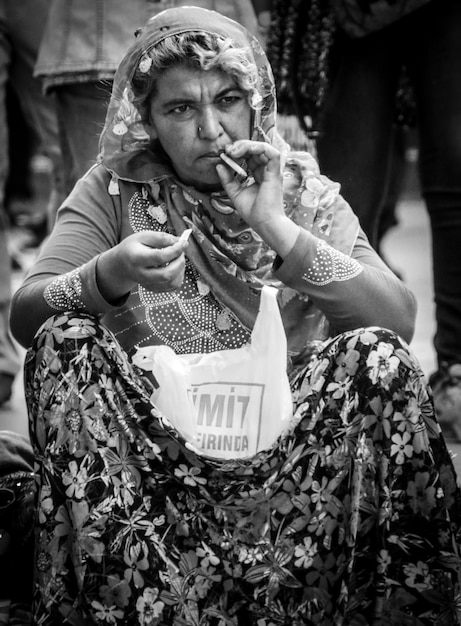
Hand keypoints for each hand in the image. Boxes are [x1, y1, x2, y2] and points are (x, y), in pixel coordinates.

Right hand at [97, 231, 189, 301]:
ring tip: (177, 258)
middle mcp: (141, 275)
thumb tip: (179, 241)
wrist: (122, 265)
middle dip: (180, 262)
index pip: (159, 257)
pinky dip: (179, 276)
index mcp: (136, 258)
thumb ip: (161, 238)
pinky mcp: (154, 289)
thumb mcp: (143, 236)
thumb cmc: (134, 248)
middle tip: (181, 252)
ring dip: (181, 269)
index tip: (183, 243)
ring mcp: (148, 284)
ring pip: (172, 283)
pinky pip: (173, 286)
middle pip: (166, 275)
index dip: (175, 250)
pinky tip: (174, 266)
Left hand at [216, 140, 298, 257]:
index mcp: (260, 175)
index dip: (238, 152)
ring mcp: (273, 170)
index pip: (250, 157)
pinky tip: (244, 151)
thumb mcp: (235, 193)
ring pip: (262, 147)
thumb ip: (227, 180)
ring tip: (233, 151)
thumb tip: (218, 165)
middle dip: (240, 146)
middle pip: (255, 149)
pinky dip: (257, 147)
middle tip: (227, 150)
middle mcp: (267, 171)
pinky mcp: (276, 171)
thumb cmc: (254, 212)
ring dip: (246, 145)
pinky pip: (270, 151)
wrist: (264, 223)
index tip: (225, 154)